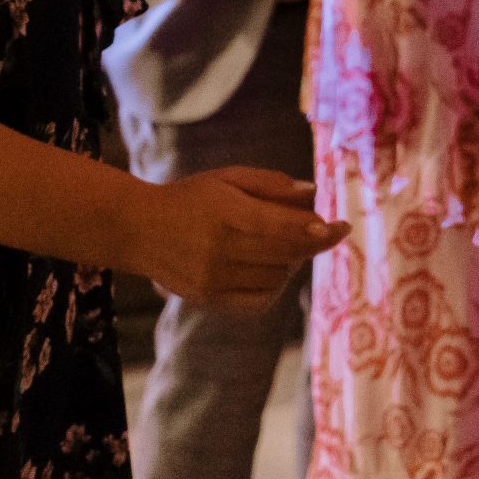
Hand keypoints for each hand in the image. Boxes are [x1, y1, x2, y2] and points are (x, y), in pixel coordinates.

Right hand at [134, 167, 343, 311]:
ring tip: (285, 242)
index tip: (341, 227)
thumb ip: (271, 184)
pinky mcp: (209, 299)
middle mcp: (219, 250)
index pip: (283, 228)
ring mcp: (213, 279)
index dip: (318, 230)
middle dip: (313, 243)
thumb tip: (313, 194)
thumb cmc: (191, 197)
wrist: (138, 228)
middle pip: (286, 255)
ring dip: (293, 261)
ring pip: (277, 277)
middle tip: (323, 231)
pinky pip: (260, 300)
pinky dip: (276, 284)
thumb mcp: (228, 177)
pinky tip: (273, 266)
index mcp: (226, 213)